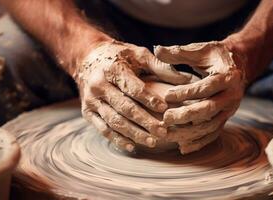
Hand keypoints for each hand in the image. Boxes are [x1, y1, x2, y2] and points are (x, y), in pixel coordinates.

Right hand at [75, 40, 190, 151]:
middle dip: (144, 121)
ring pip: (114, 121)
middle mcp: (98, 85)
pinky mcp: (87, 112)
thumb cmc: (119, 56)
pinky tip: (132, 146)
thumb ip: (160, 66)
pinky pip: (102, 129)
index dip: (148, 99)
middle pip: (124, 107)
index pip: (132, 87)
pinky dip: (117, 139)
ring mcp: (91, 100)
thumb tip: (186, 79)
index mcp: (112, 69)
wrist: (87, 57)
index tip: (164, 109)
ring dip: (133, 133)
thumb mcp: (138, 54)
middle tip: (163, 132)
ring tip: (152, 142)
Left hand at [154, 41, 246, 153]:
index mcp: (227, 76)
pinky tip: (182, 147)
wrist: (239, 65)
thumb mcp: (201, 50)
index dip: (187, 92)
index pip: (206, 87)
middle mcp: (231, 96)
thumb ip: (179, 52)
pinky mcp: (225, 119)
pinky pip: (213, 134)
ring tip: (168, 135)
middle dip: (186, 115)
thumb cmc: (215, 56)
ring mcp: (229, 110)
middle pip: (208, 109)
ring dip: (189, 133)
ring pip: (210, 126)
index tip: (167, 95)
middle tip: (165, 118)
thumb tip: (157, 49)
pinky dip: (199, 142)